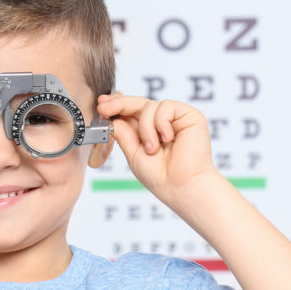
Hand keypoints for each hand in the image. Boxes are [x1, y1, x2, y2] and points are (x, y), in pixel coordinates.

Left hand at [96, 92, 217, 201]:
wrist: (181, 186)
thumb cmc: (160, 176)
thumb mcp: (133, 153)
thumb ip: (123, 133)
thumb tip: (112, 116)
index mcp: (148, 131)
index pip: (131, 111)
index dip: (116, 105)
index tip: (101, 105)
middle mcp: (162, 123)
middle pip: (138, 103)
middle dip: (119, 104)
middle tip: (104, 108)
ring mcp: (175, 118)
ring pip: (149, 106)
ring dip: (145, 128)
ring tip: (152, 148)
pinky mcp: (189, 115)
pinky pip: (165, 107)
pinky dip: (160, 123)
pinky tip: (167, 138)